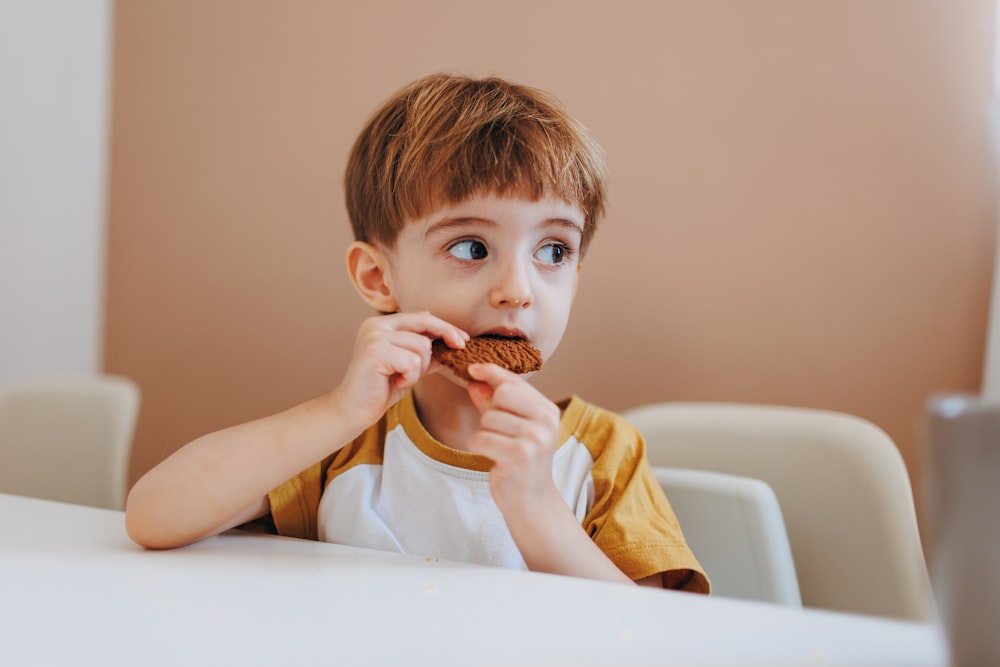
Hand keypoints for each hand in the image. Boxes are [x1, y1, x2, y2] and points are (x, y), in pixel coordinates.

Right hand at [333, 312, 467, 433]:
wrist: (352, 410)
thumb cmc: (380, 389)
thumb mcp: (408, 367)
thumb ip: (425, 353)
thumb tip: (454, 344)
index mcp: (382, 324)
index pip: (421, 317)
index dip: (445, 327)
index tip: (463, 339)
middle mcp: (375, 325)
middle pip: (424, 324)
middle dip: (445, 336)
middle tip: (460, 347)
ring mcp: (374, 337)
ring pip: (421, 346)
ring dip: (419, 369)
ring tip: (402, 379)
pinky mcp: (375, 352)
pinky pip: (412, 362)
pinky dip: (410, 377)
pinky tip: (396, 383)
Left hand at [465, 363, 562, 519]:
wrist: (531, 501)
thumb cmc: (520, 462)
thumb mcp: (511, 428)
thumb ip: (494, 403)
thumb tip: (475, 379)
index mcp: (548, 410)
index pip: (514, 382)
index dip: (491, 372)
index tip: (473, 369)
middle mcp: (546, 421)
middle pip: (502, 394)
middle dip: (490, 411)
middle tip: (497, 431)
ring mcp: (535, 438)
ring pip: (489, 418)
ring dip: (484, 433)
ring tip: (498, 448)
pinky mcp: (519, 456)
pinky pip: (482, 438)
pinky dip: (479, 446)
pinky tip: (492, 457)